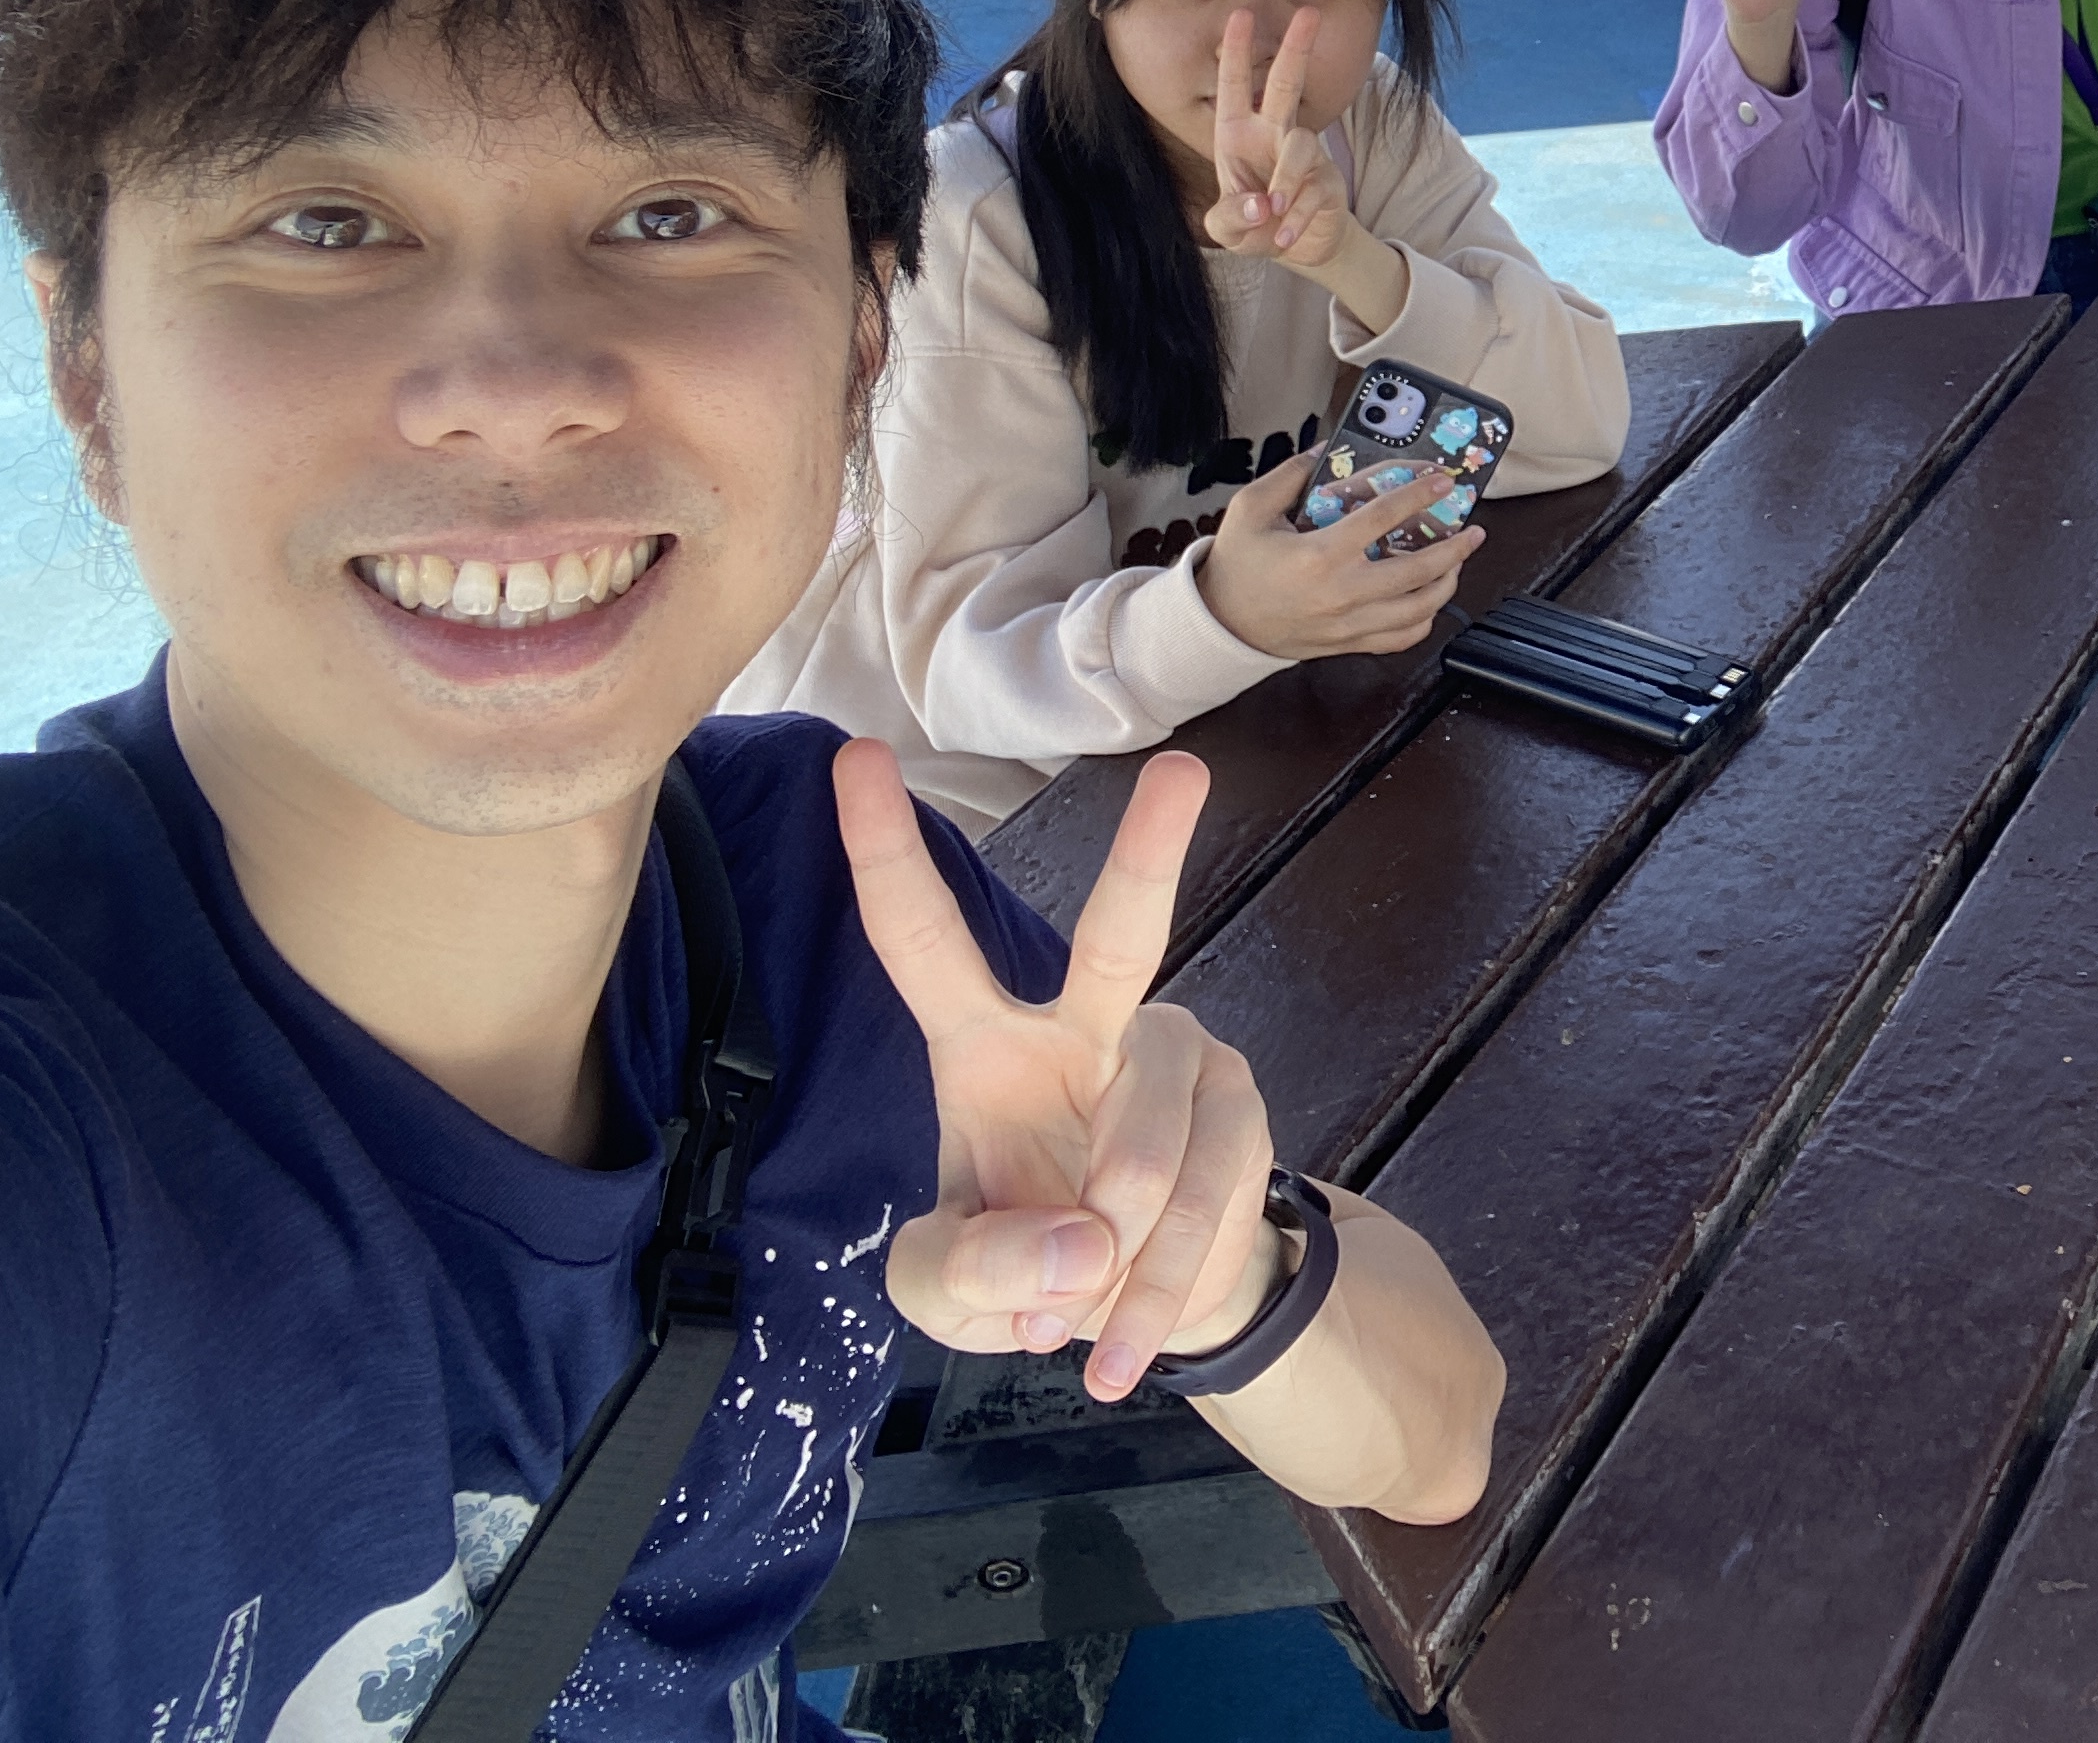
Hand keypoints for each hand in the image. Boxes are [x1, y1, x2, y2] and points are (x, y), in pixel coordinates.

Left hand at [836, 741, 1289, 1401]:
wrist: (1144, 1310)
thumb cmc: (1024, 1268)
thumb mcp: (946, 1294)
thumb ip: (970, 1274)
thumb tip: (1085, 1237)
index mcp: (983, 1047)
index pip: (922, 940)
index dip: (883, 852)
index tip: (856, 754)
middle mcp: (1087, 1027)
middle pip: (1122, 940)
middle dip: (1152, 853)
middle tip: (1184, 770)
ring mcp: (1179, 1060)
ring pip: (1151, 1150)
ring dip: (1115, 1263)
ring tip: (1082, 1329)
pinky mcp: (1241, 1111)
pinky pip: (1204, 1205)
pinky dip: (1155, 1295)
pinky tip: (1125, 1343)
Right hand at [1194, 450, 1479, 661]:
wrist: (1221, 623)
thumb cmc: (1237, 566)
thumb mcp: (1250, 509)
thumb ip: (1289, 475)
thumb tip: (1325, 451)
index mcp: (1321, 554)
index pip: (1385, 517)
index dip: (1419, 494)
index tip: (1443, 481)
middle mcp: (1343, 592)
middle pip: (1419, 570)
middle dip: (1455, 547)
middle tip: (1473, 530)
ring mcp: (1350, 623)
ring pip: (1420, 610)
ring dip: (1448, 583)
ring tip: (1457, 562)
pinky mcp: (1350, 643)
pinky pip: (1402, 639)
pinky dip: (1424, 620)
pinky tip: (1430, 599)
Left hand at [1202, 6, 1351, 273]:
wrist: (1295, 250)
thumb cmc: (1251, 225)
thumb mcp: (1225, 228)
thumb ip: (1229, 218)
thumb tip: (1259, 205)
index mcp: (1238, 134)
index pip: (1235, 85)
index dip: (1236, 51)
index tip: (1240, 15)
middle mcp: (1273, 135)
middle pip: (1287, 84)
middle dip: (1297, 49)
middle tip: (1308, 15)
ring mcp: (1305, 156)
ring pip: (1300, 146)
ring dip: (1285, 182)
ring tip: (1273, 215)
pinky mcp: (1329, 182)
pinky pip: (1315, 189)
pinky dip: (1297, 217)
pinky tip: (1284, 237)